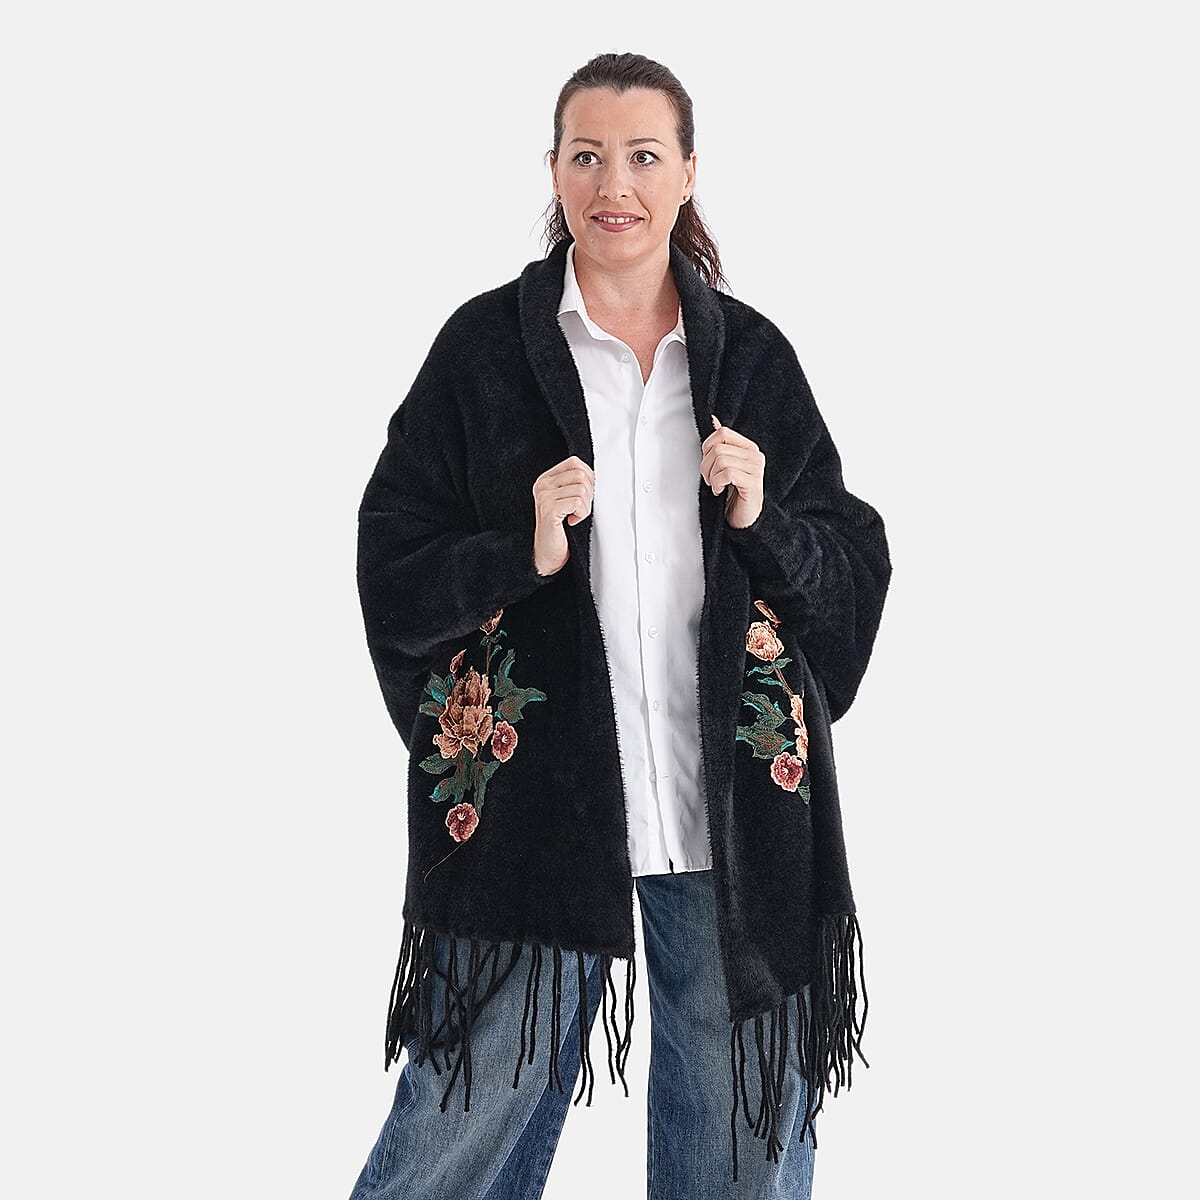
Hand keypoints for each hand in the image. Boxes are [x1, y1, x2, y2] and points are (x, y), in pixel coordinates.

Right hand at [532, 455, 594, 575]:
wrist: (548, 553)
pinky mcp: (549, 510)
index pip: (574, 462)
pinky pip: (578, 503)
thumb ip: (576, 484)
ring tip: (575, 517)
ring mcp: (544, 497)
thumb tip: (596, 476)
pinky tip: (572, 522)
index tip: (586, 495)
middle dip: (589, 494)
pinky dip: (582, 514)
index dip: (588, 477)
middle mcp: (543, 486)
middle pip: (580, 475)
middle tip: (580, 509)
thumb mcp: (568, 501)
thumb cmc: (561, 529)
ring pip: (582, 489)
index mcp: (546, 480)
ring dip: (585, 507)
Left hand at [699, 415, 764, 528]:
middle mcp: (755, 456)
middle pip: (718, 447)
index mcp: (748, 448)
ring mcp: (756, 469)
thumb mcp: (723, 466)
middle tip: (710, 479)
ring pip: (721, 459)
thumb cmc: (733, 495)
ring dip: (711, 476)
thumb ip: (721, 443)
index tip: (708, 464)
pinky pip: (727, 473)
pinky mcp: (753, 483)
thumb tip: (714, 420)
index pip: (723, 432)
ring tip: (716, 486)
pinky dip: (717, 483)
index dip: (708, 447)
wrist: (742, 520)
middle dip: (706, 465)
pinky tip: (720, 491)